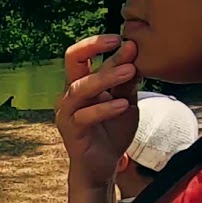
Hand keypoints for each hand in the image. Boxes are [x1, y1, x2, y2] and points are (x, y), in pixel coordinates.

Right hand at [56, 35, 140, 189]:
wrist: (104, 165)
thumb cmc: (112, 131)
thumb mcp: (125, 101)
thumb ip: (126, 80)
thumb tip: (134, 50)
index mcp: (80, 83)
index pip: (80, 55)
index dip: (96, 43)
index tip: (121, 37)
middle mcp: (70, 94)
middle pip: (73, 62)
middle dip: (93, 48)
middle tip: (123, 44)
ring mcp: (68, 112)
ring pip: (80, 88)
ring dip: (105, 78)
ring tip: (129, 72)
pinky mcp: (72, 131)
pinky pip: (85, 116)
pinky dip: (105, 109)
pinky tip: (123, 105)